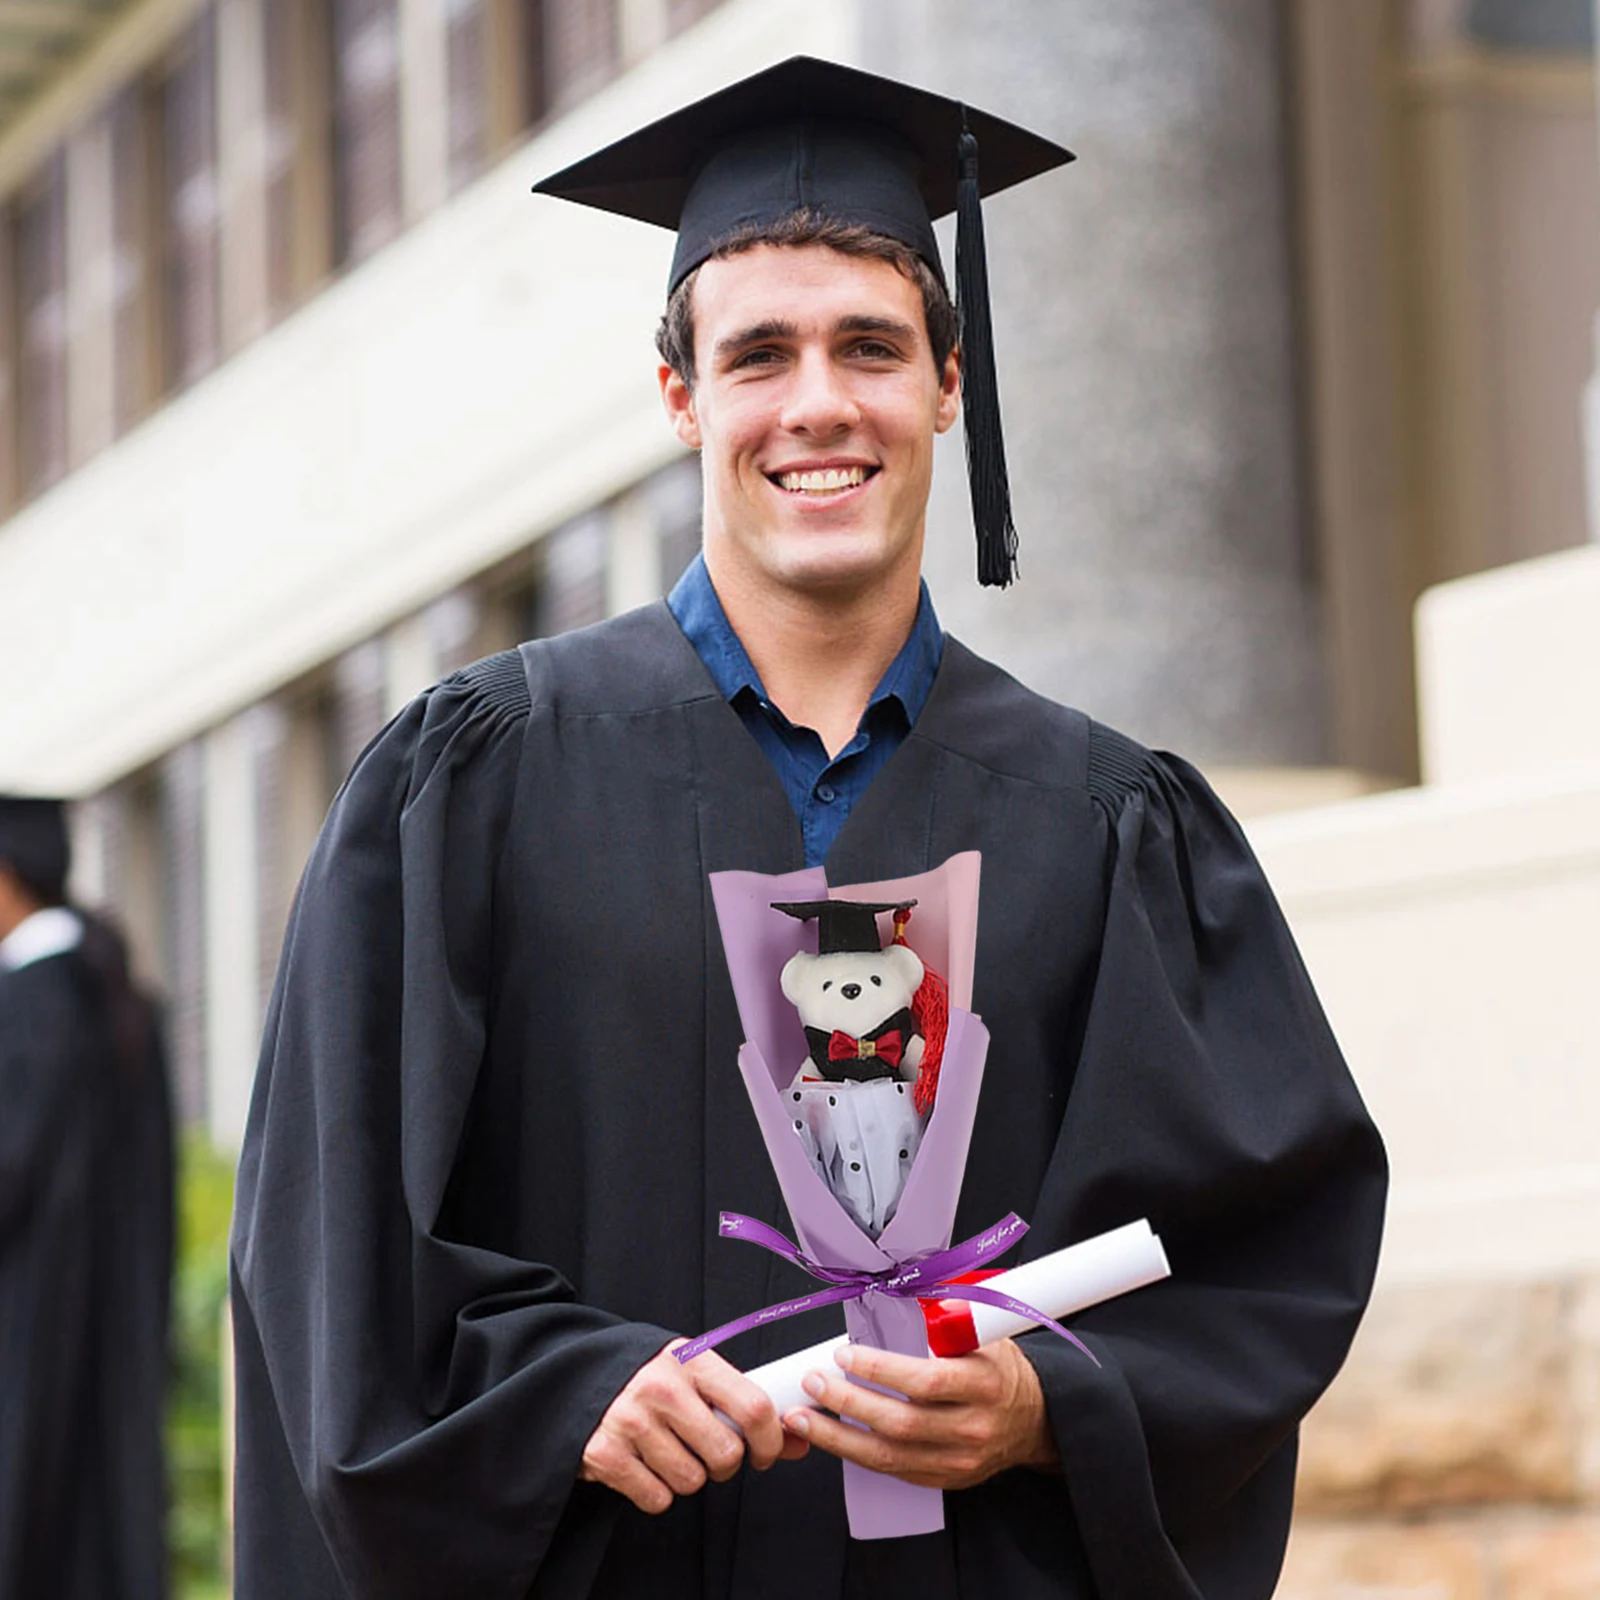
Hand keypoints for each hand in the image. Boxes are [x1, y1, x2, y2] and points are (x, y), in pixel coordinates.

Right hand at [580, 1340, 808, 1513]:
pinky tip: (644, 1463)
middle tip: (709, 1453)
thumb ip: (742, 1404)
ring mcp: (631, 1421)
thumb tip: (800, 1441)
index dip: (770, 1440)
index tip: (765, 1453)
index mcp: (690, 1359)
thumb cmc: (649, 1376)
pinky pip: (657, 1498)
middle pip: (725, 1454)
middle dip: (725, 1465)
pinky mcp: (606, 1454)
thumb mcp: (694, 1372)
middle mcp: (661, 1387)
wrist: (576, 1375)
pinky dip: (656, 1491)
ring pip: (692, 1481)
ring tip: (669, 1450)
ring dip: (687, 1476)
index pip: (752, 1406)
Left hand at [782, 1338, 1057, 1489]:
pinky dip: (856, 1455)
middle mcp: (972, 1427)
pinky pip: (893, 1471)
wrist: (1032, 1418)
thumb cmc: (999, 1369)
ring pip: (889, 1456)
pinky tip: (830, 1437)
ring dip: (838, 1437)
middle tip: (813, 1381)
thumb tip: (895, 1294)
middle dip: (848, 1402)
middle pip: (900, 1423)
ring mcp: (958, 1460)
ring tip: (802, 1417)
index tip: (845, 1355)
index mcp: (983, 1384)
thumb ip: (942, 1319)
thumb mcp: (982, 1335)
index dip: (881, 1370)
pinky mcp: (945, 1480)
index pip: (926, 1381)